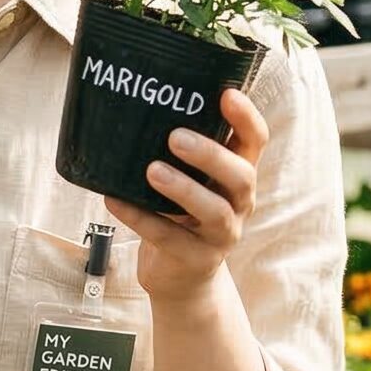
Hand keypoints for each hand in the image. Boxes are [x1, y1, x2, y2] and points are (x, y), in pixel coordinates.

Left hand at [106, 89, 267, 307]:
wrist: (181, 276)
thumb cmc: (181, 213)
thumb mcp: (190, 180)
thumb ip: (178, 152)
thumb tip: (137, 103)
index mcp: (238, 175)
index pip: (256, 142)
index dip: (246, 118)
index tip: (226, 93)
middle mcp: (239, 204)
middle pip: (241, 177)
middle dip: (211, 155)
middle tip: (176, 137)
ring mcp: (222, 235)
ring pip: (215, 212)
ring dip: (183, 189)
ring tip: (152, 170)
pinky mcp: (196, 260)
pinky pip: (170, 238)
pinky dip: (140, 218)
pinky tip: (114, 201)